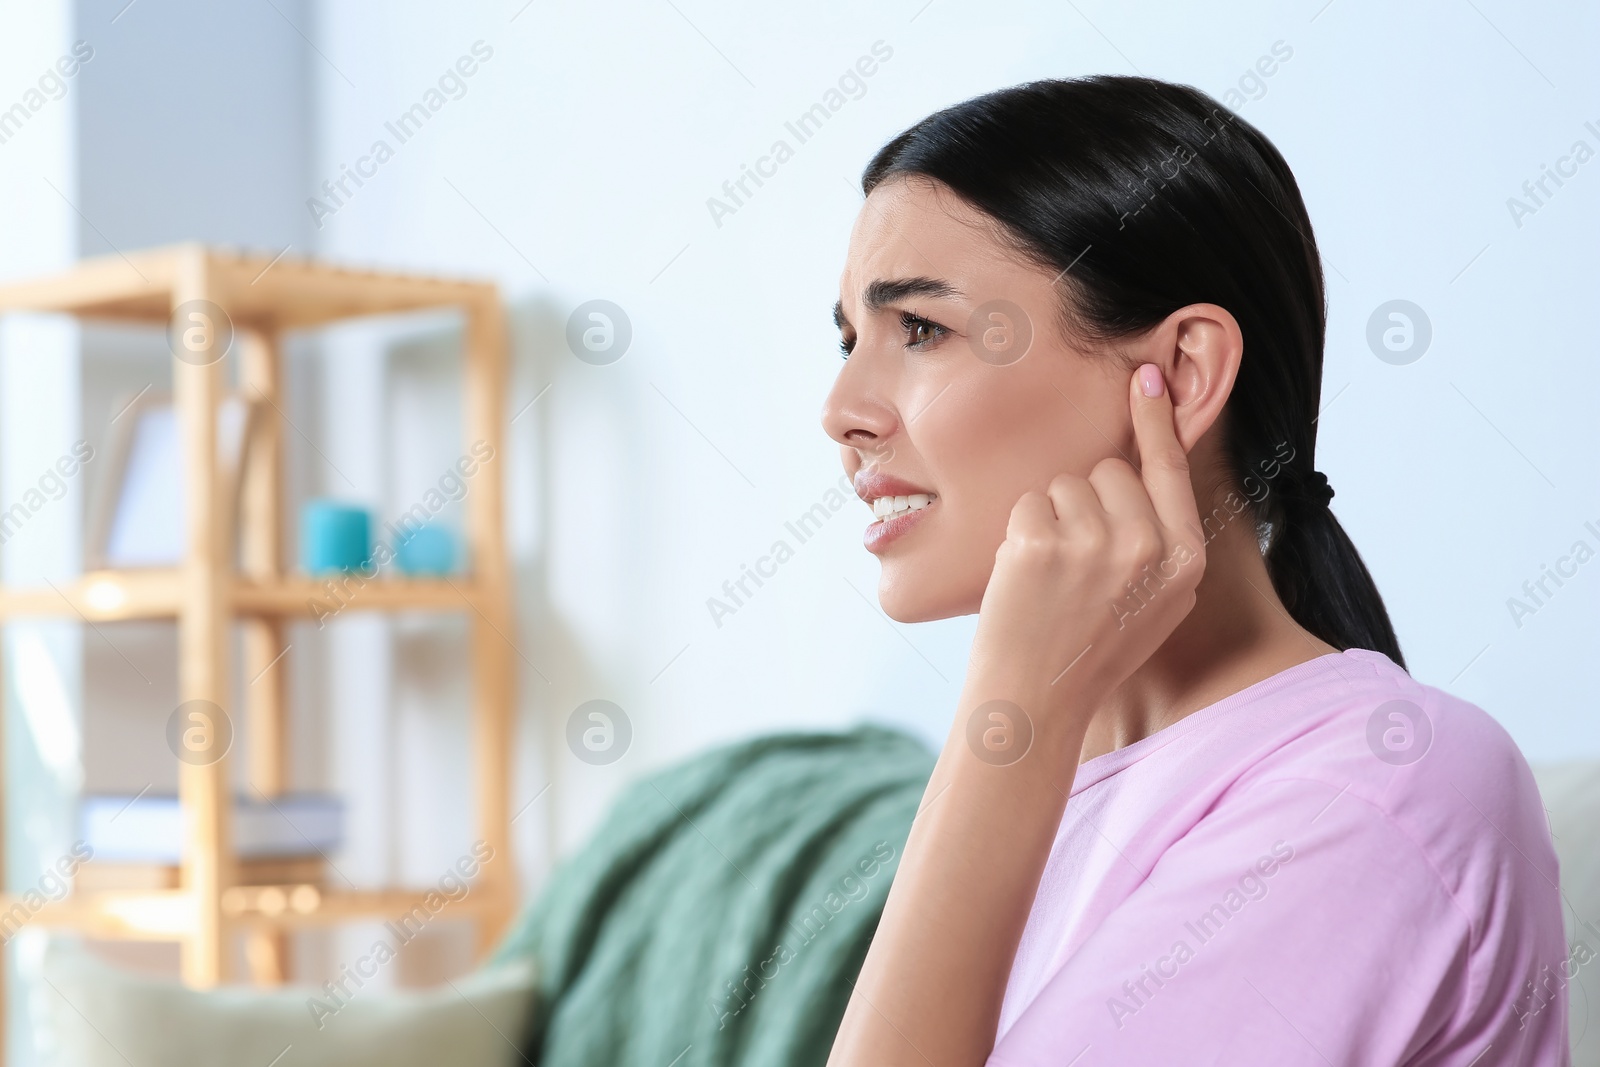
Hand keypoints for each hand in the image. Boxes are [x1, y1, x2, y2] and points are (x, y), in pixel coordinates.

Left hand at [967, 363, 1205, 737]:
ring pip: (1066, 484)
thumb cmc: (1093, 648)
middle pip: (1110, 470)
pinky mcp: (1041, 543)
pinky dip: (1021, 533)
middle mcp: (1147, 547)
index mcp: (1185, 560)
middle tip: (1077, 566)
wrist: (1037, 698)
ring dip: (1052, 519)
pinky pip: (1029, 503)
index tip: (1146, 374)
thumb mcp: (1157, 600)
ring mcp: (1094, 544)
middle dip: (1088, 501)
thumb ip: (1164, 539)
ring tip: (1052, 578)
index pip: (1171, 469)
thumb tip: (1154, 464)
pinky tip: (1027, 578)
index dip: (1157, 419)